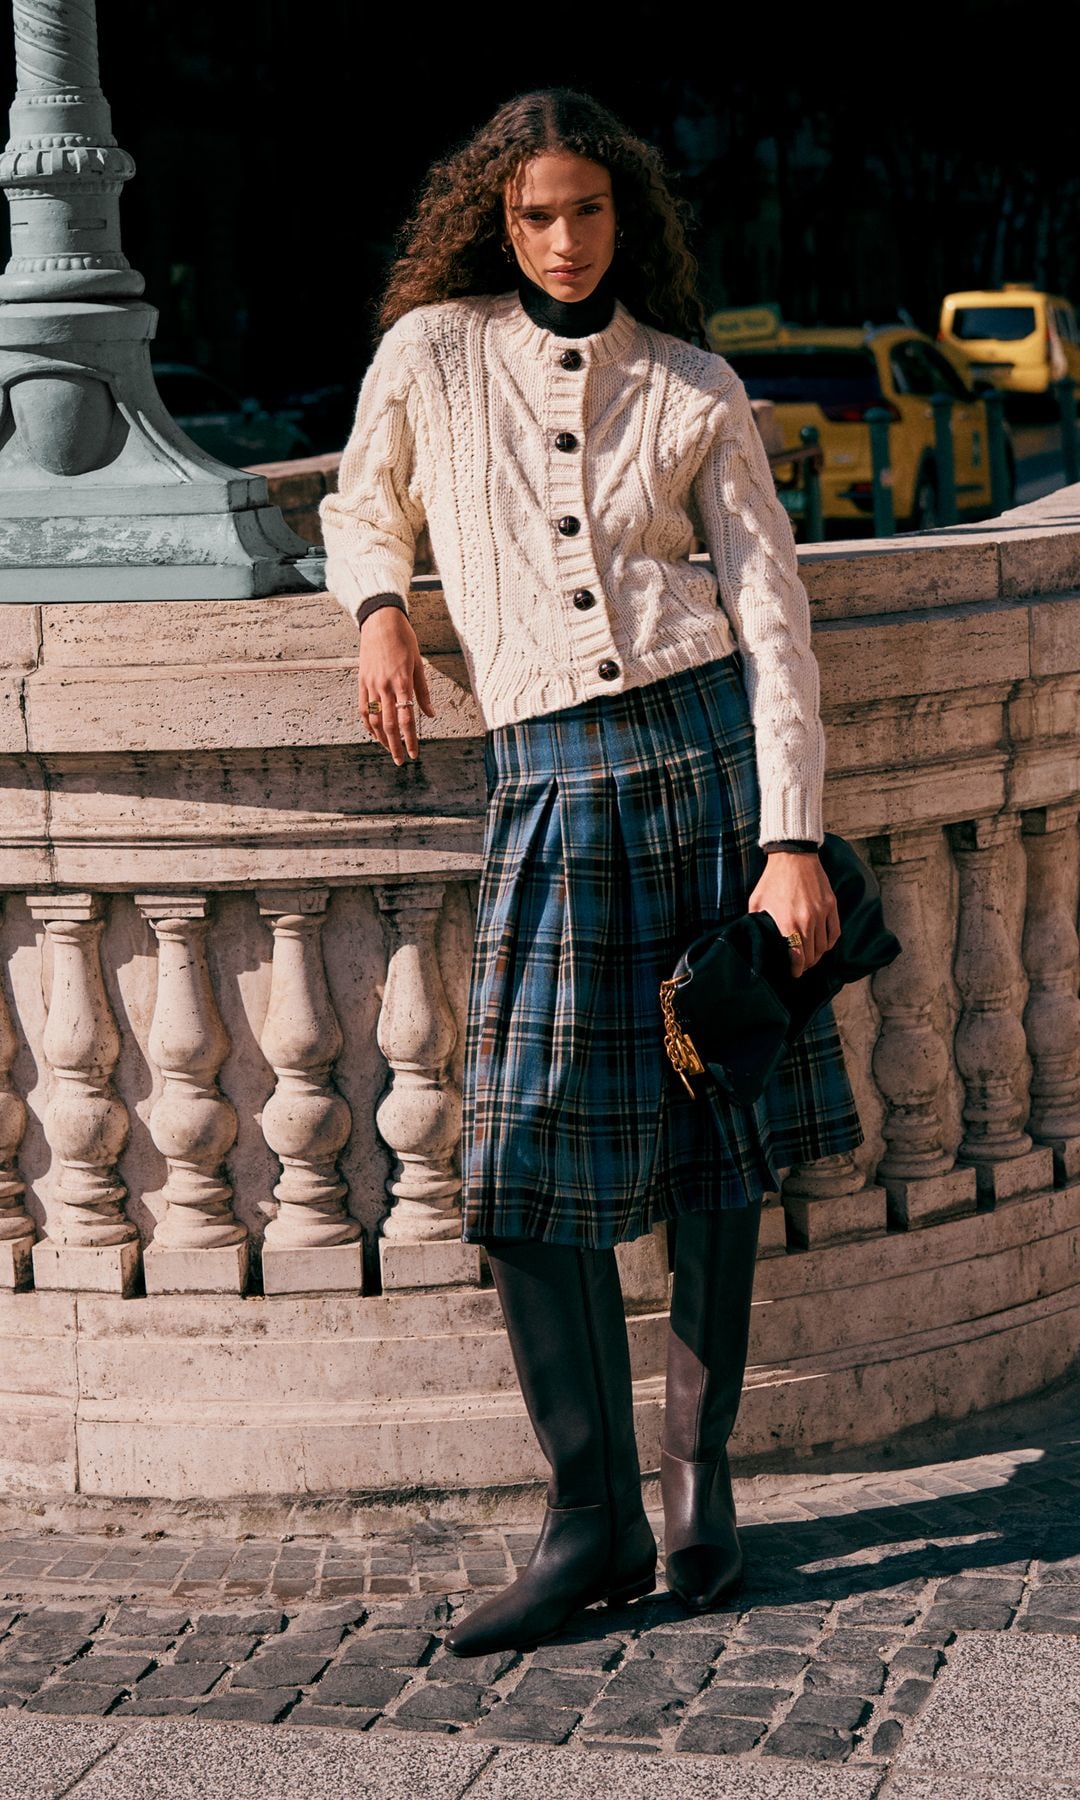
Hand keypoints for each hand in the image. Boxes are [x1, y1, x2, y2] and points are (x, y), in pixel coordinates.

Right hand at [357, 609, 435, 764]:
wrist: (380, 621)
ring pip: (375, 719)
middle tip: (401, 761)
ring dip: (382, 738)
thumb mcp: (419, 664)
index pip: (407, 719)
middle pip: (390, 725)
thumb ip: (423, 692)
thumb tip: (430, 714)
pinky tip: (374, 733)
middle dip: (396, 746)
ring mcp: (371, 685)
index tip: (415, 754)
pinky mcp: (362, 681)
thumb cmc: (404, 640)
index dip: (411, 740)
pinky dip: (368, 724)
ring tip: (390, 749)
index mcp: (402, 683)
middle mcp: (385, 687)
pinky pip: (363, 708)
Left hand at [747, 851, 839, 976]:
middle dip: (805, 965)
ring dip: (817, 955)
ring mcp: (822, 913)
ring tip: (810, 957)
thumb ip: (757, 923)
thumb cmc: (772, 879)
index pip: (797, 957)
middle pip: (812, 955)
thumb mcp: (756, 902)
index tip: (793, 973)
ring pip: (824, 946)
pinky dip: (829, 943)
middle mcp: (808, 921)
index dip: (796, 969)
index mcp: (788, 922)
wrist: (793, 856)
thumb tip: (753, 937)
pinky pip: (834, 932)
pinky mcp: (831, 906)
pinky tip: (823, 945)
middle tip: (800, 966)